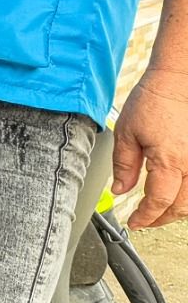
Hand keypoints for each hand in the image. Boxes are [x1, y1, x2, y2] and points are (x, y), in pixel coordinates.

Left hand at [114, 66, 187, 228]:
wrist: (178, 81)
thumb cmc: (154, 100)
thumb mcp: (126, 133)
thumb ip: (123, 166)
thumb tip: (120, 190)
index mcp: (171, 161)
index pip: (159, 202)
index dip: (145, 216)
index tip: (134, 221)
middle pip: (181, 206)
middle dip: (161, 218)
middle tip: (144, 219)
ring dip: (178, 209)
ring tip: (158, 210)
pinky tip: (176, 194)